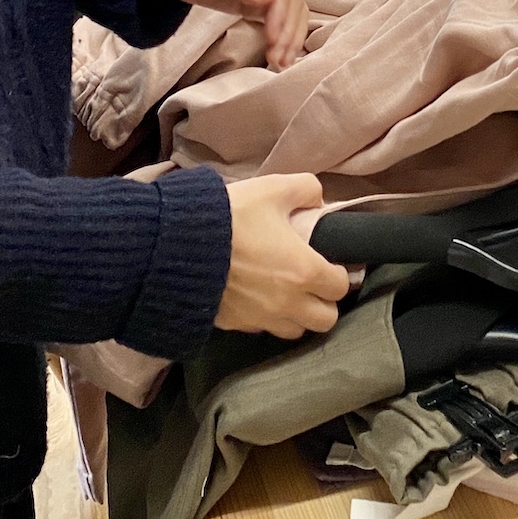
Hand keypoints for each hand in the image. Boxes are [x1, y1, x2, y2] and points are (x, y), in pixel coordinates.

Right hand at [216, 174, 350, 339]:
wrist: (177, 246)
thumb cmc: (231, 216)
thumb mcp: (272, 188)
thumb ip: (305, 189)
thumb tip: (318, 201)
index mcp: (304, 270)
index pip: (340, 287)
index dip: (338, 274)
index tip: (329, 264)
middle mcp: (288, 302)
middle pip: (325, 320)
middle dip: (324, 303)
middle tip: (313, 284)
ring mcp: (261, 319)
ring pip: (295, 330)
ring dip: (297, 315)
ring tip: (287, 294)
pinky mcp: (235, 325)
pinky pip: (261, 330)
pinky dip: (266, 319)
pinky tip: (257, 299)